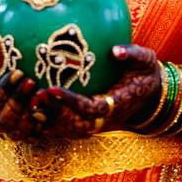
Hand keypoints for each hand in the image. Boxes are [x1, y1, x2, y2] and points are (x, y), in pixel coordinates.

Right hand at [0, 59, 40, 140]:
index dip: (4, 91)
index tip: (18, 73)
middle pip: (3, 121)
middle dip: (18, 102)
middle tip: (31, 82)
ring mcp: (1, 131)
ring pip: (16, 132)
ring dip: (29, 116)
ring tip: (40, 95)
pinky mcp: (13, 132)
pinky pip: (26, 136)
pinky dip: (36, 128)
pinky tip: (44, 112)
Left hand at [37, 44, 161, 139]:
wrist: (151, 94)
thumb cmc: (145, 72)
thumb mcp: (146, 60)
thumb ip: (132, 54)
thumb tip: (116, 50)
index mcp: (116, 104)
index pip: (90, 108)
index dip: (71, 102)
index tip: (52, 88)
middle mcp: (104, 118)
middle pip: (73, 125)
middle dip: (53, 115)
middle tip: (35, 96)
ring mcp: (96, 123)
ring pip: (68, 131)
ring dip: (49, 121)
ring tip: (30, 101)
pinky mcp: (89, 122)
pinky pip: (68, 128)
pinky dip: (51, 123)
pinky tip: (34, 108)